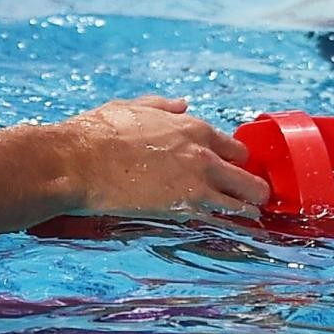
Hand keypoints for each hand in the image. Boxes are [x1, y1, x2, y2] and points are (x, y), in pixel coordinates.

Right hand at [60, 95, 269, 219]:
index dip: (236, 161)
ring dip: (247, 209)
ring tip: (248, 216)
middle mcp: (204, 155)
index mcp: (193, 128)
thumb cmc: (100, 132)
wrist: (80, 162)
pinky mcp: (185, 210)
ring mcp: (198, 185)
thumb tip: (182, 105)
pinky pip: (220, 220)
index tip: (233, 169)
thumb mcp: (134, 107)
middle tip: (252, 197)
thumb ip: (164, 107)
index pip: (235, 148)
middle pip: (249, 177)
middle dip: (254, 187)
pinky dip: (228, 225)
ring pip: (243, 202)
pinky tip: (231, 229)